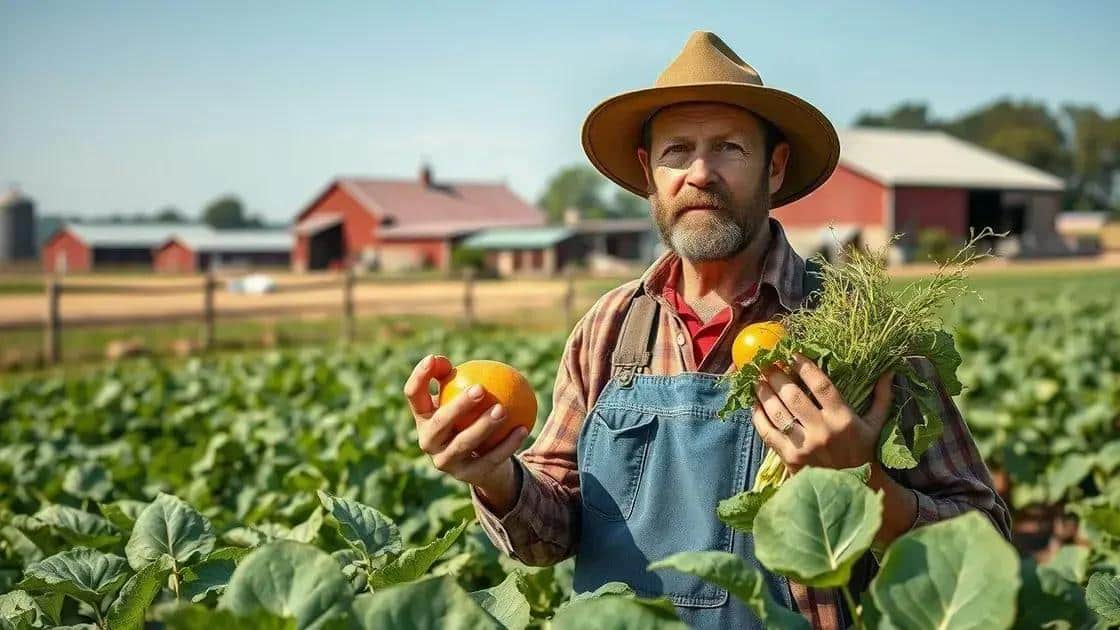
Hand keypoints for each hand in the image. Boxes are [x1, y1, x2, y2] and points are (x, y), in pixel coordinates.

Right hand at [403, 355, 526, 506]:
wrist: (482, 461)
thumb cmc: (470, 418)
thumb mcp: (464, 398)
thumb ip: (459, 377)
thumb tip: (450, 358)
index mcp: (423, 417)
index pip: (414, 395)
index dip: (419, 376)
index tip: (433, 357)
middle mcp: (428, 440)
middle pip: (440, 422)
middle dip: (458, 406)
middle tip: (480, 389)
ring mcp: (445, 461)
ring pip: (464, 443)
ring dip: (484, 426)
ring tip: (502, 409)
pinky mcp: (466, 476)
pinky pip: (490, 458)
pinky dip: (508, 444)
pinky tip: (522, 428)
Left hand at [751, 352, 893, 473]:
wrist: (852, 490)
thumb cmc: (863, 452)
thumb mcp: (875, 425)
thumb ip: (881, 397)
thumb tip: (889, 371)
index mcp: (844, 419)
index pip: (821, 386)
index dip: (805, 367)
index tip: (792, 353)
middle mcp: (823, 431)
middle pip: (794, 396)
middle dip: (776, 376)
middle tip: (766, 362)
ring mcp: (805, 446)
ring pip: (778, 413)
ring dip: (764, 393)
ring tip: (757, 380)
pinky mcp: (790, 459)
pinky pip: (768, 433)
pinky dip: (758, 417)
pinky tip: (754, 404)